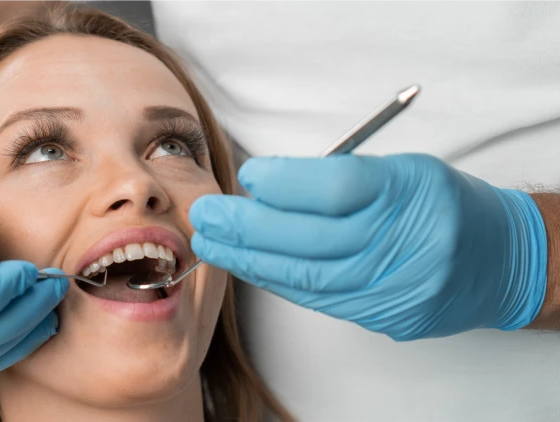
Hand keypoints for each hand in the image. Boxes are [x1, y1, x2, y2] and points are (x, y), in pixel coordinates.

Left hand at [189, 154, 546, 339]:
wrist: (496, 260)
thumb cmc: (440, 203)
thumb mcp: (400, 169)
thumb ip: (338, 178)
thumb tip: (268, 186)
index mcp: (409, 192)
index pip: (335, 188)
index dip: (283, 182)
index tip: (247, 175)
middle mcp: (403, 244)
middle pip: (311, 237)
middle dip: (248, 225)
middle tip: (206, 213)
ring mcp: (394, 287)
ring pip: (308, 275)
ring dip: (250, 259)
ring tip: (211, 243)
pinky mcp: (384, 316)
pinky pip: (318, 298)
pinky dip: (277, 280)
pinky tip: (246, 264)